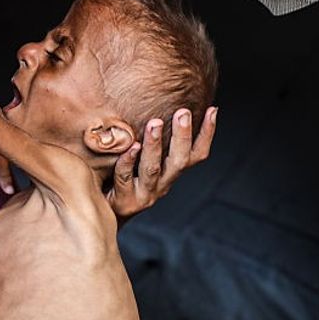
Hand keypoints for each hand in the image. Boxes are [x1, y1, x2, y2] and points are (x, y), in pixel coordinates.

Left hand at [108, 106, 216, 221]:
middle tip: (183, 113)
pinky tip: (131, 146)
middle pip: (179, 161)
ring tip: (155, 123)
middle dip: (182, 136)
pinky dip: (129, 161)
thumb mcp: (144, 161)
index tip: (213, 110)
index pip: (196, 155)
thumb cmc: (124, 180)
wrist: (105, 215)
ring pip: (153, 169)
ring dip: (155, 145)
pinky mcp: (125, 201)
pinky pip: (126, 177)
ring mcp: (144, 193)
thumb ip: (154, 140)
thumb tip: (159, 104)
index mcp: (171, 173)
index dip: (207, 134)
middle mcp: (163, 184)